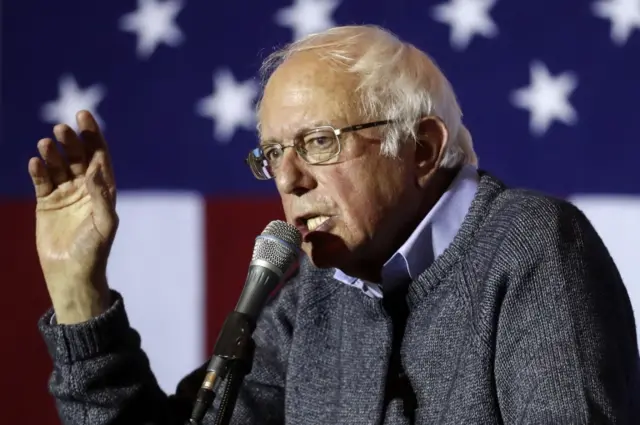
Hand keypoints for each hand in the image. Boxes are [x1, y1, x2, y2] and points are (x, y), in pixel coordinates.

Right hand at [29, 110, 117, 323]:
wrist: (71, 273)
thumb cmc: (94, 250)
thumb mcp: (104, 224)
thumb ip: (102, 196)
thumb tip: (96, 170)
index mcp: (103, 189)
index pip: (99, 156)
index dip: (93, 135)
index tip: (84, 115)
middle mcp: (85, 188)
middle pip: (78, 157)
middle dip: (71, 141)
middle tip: (62, 129)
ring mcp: (65, 194)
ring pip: (58, 166)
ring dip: (52, 154)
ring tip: (45, 143)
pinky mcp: (46, 203)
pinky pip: (41, 181)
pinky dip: (38, 171)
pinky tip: (35, 162)